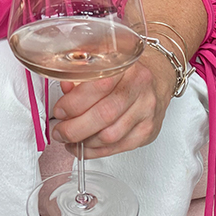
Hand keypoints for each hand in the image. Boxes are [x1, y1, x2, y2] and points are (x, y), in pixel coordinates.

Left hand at [51, 51, 174, 158]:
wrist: (156, 79)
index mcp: (126, 66)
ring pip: (110, 136)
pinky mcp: (148, 130)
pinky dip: (97, 151)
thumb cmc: (125, 72)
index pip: (98, 86)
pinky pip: (118, 148)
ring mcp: (146, 111)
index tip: (59, 110)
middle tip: (59, 132)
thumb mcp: (103, 64)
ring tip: (69, 140)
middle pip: (104, 115)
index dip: (74, 102)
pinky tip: (85, 147)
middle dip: (75, 128)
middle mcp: (140, 87)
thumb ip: (81, 75)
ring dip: (84, 142)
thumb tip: (64, 88)